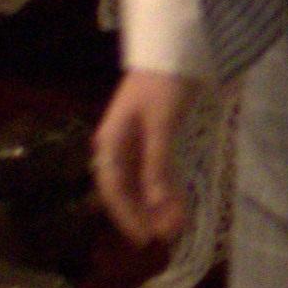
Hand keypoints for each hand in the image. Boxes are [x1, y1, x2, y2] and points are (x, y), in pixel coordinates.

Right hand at [95, 71, 202, 248]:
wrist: (172, 49)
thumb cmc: (162, 84)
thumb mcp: (161, 125)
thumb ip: (158, 164)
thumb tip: (157, 205)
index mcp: (110, 143)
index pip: (113, 189)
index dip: (127, 216)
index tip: (144, 238)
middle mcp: (117, 147)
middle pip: (126, 190)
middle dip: (144, 214)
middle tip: (166, 238)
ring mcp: (133, 144)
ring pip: (140, 184)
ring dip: (155, 206)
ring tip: (175, 226)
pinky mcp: (151, 140)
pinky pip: (154, 173)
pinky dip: (164, 190)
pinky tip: (177, 203)